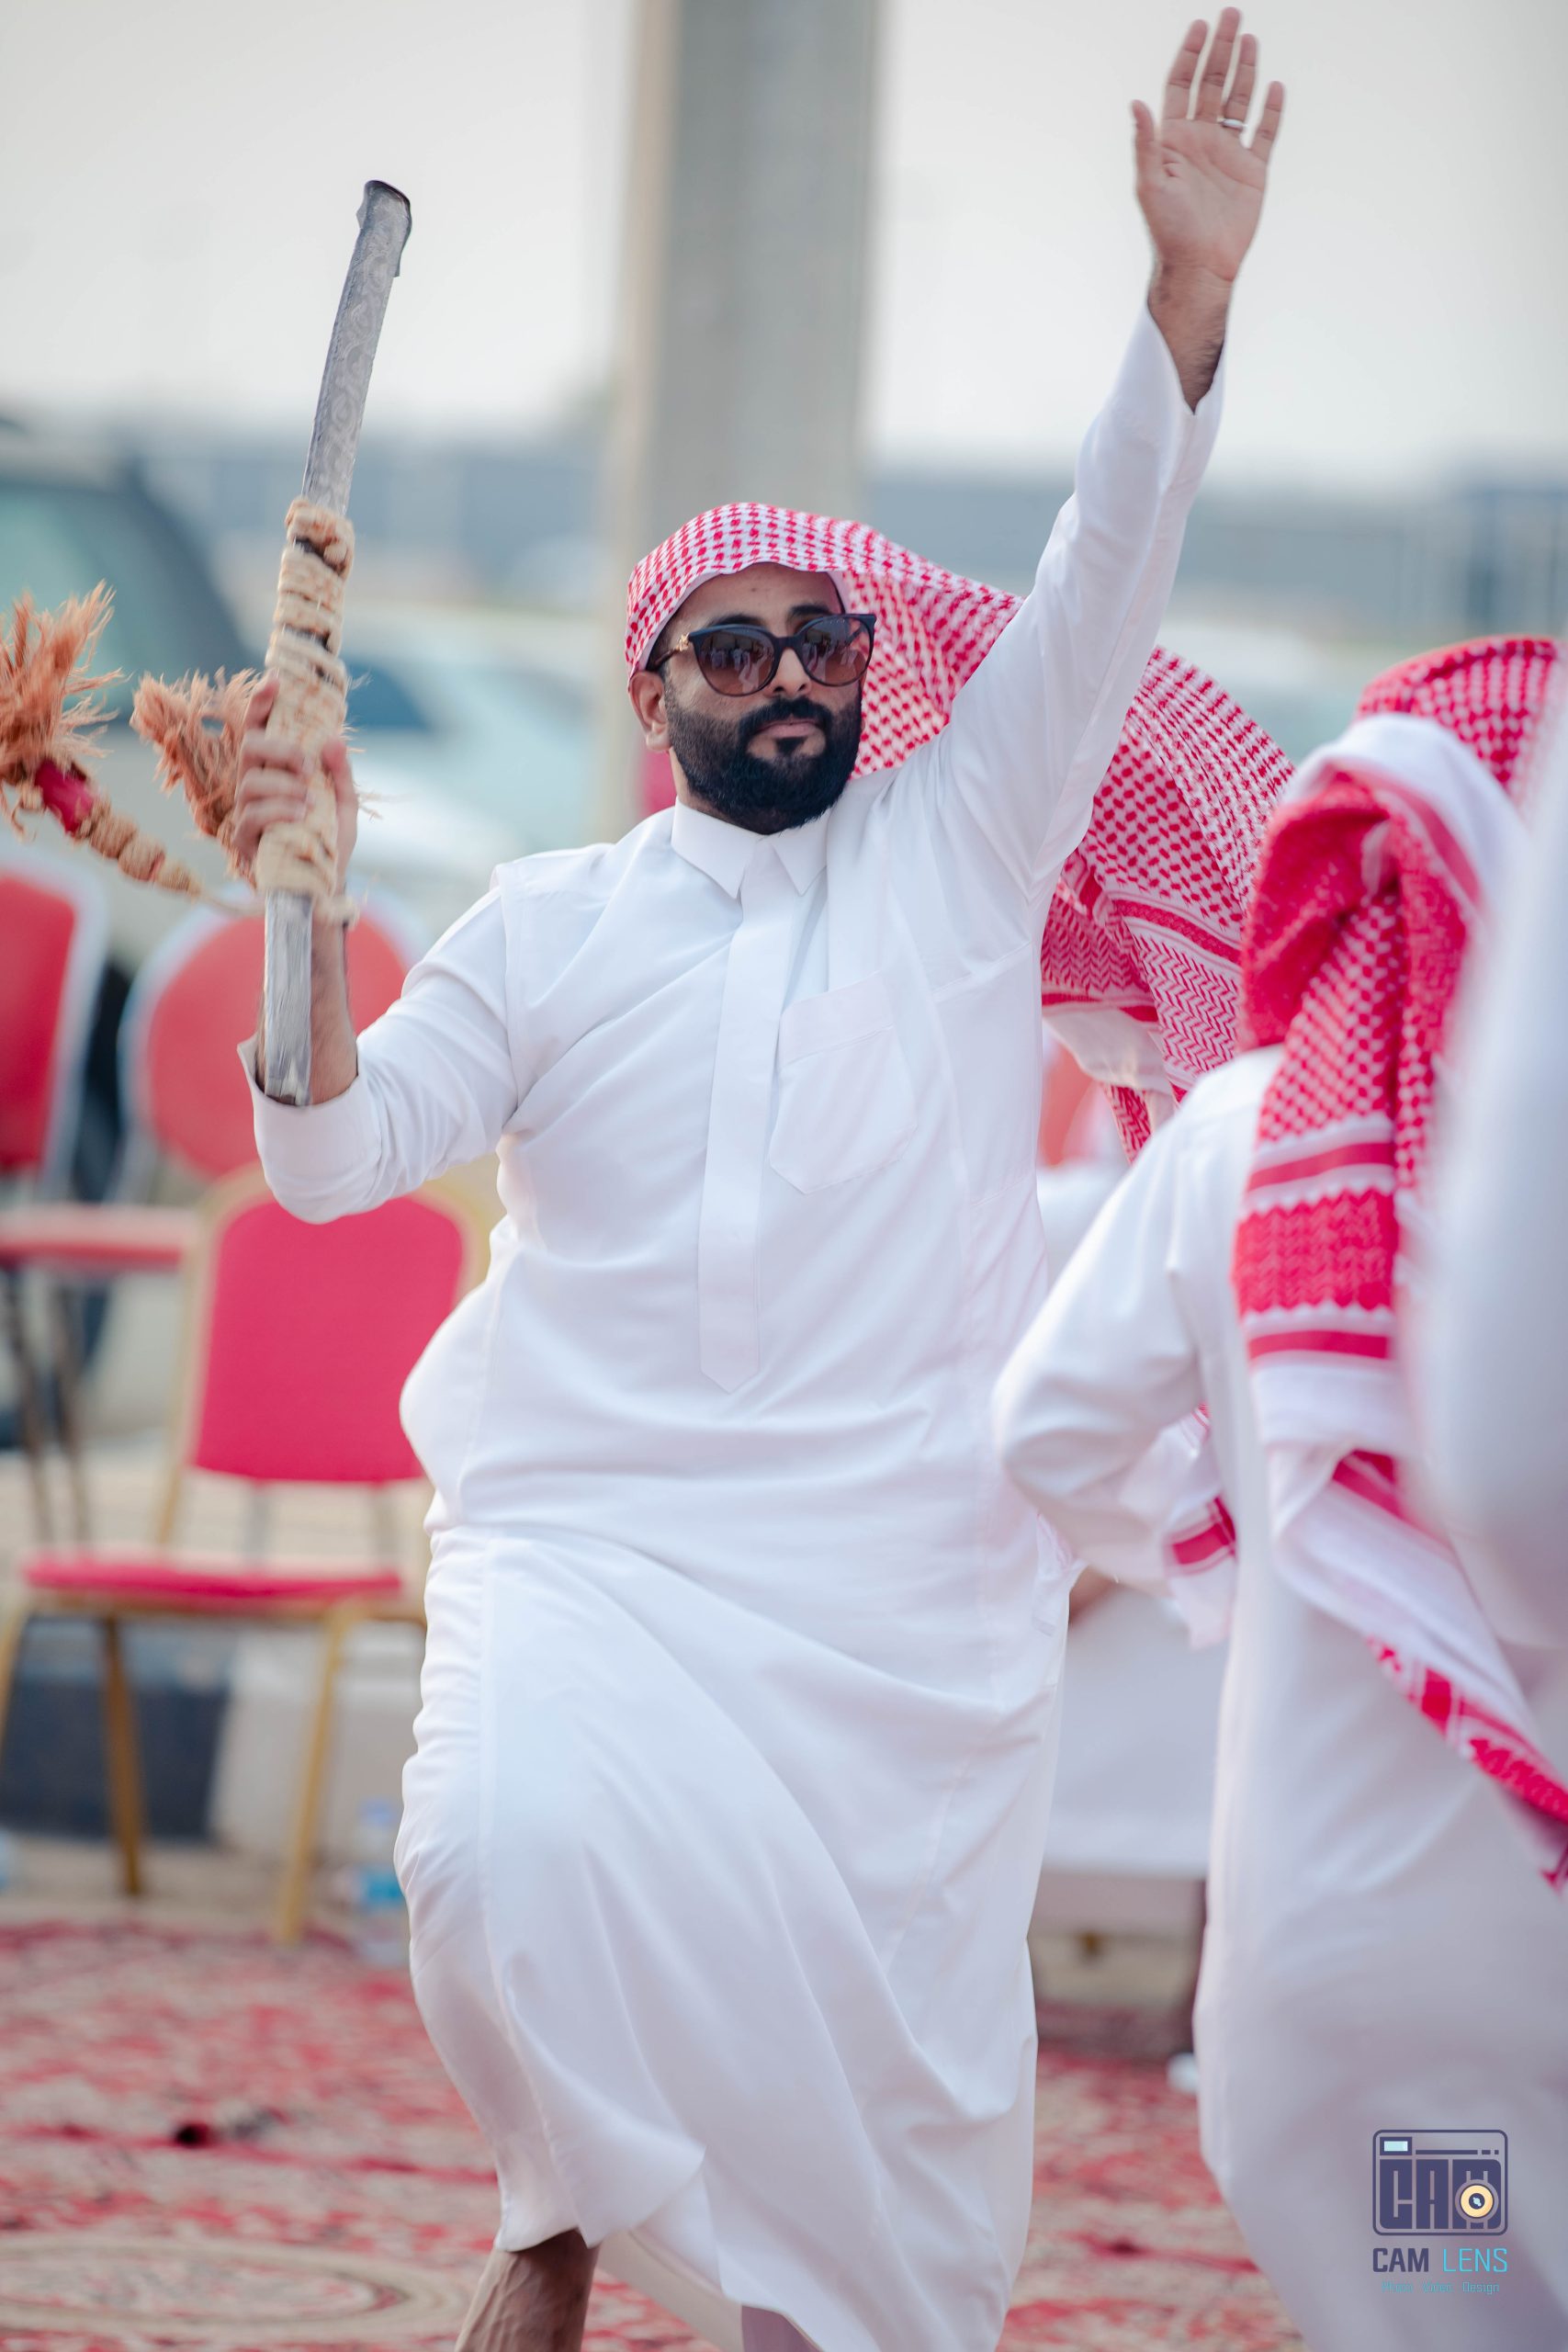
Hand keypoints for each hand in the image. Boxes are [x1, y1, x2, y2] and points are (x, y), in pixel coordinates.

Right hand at [231, 674, 357, 898]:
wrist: (325, 888)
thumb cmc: (329, 843)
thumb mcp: (344, 806)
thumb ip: (340, 774)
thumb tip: (333, 740)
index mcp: (276, 771)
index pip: (261, 729)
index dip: (262, 703)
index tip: (275, 681)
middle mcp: (256, 786)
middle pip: (250, 748)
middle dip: (279, 749)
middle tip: (307, 765)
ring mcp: (246, 812)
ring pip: (250, 782)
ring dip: (282, 786)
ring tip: (309, 801)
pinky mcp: (243, 840)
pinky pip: (251, 817)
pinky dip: (277, 811)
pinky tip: (300, 816)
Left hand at [1134, 12, 1283, 288]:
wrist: (1200, 266)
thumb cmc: (1169, 231)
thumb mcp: (1150, 185)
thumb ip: (1145, 144)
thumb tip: (1136, 103)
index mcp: (1174, 141)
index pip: (1181, 87)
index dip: (1190, 56)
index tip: (1200, 27)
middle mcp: (1201, 141)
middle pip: (1213, 85)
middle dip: (1222, 50)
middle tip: (1231, 15)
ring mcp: (1228, 153)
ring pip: (1239, 101)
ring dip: (1245, 70)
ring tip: (1251, 39)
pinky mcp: (1253, 171)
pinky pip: (1265, 133)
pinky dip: (1271, 110)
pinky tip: (1274, 86)